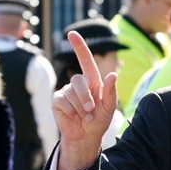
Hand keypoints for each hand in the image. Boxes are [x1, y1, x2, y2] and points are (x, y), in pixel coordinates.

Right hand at [52, 31, 117, 169]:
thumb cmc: (99, 120)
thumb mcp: (109, 107)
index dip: (79, 46)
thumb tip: (113, 75)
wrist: (85, 136)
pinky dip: (70, 111)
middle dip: (86, 98)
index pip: (85, 59)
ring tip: (84, 117)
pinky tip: (73, 117)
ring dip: (80, 108)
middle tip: (91, 111)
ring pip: (71, 92)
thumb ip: (111, 92)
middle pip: (79, 80)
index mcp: (93, 81)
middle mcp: (79, 83)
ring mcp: (66, 91)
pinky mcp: (57, 100)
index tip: (71, 33)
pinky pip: (62, 101)